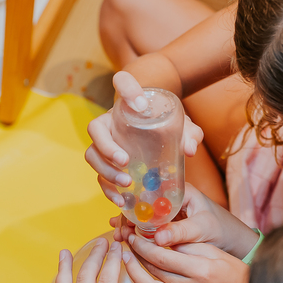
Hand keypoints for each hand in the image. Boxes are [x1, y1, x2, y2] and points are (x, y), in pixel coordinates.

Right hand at [85, 72, 204, 206]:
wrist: (162, 143)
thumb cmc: (170, 128)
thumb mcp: (183, 128)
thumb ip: (190, 134)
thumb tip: (190, 149)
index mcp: (129, 104)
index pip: (121, 82)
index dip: (126, 89)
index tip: (141, 105)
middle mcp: (111, 122)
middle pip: (95, 128)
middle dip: (106, 146)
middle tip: (125, 160)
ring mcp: (105, 145)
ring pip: (92, 155)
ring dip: (105, 170)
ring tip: (126, 182)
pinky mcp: (107, 166)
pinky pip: (99, 177)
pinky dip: (108, 190)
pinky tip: (121, 200)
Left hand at [120, 233, 248, 282]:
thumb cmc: (235, 274)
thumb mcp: (216, 253)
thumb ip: (189, 246)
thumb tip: (162, 238)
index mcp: (200, 270)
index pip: (161, 256)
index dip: (142, 245)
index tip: (133, 237)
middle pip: (153, 272)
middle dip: (135, 257)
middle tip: (126, 246)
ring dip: (135, 277)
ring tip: (127, 264)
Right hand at [131, 185, 259, 257]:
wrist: (234, 242)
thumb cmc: (223, 230)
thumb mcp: (202, 229)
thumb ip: (181, 232)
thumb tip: (157, 239)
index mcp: (181, 190)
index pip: (152, 190)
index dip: (135, 202)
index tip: (126, 218)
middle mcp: (171, 197)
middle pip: (142, 202)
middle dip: (127, 215)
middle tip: (120, 231)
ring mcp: (167, 211)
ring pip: (141, 214)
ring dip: (128, 225)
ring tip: (119, 238)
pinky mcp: (166, 224)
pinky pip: (146, 226)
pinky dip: (134, 232)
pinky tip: (122, 238)